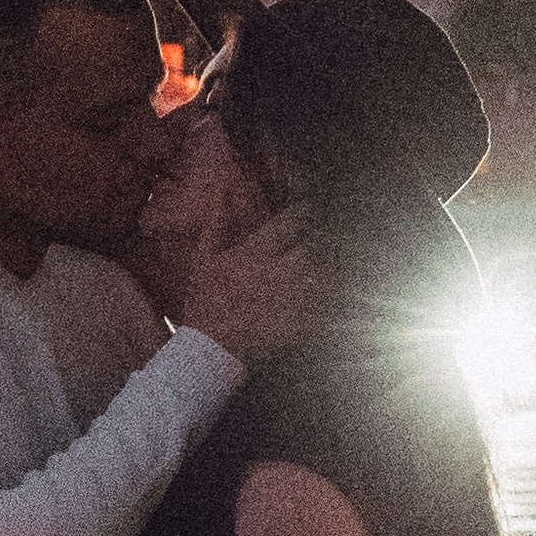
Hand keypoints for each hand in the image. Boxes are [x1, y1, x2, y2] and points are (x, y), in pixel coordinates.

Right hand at [178, 208, 317, 365]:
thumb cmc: (205, 300)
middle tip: (317, 248)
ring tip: (323, 277)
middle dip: (317, 246)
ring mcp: (291, 298)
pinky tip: (330, 308)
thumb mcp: (204, 259)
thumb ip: (217, 223)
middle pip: (313, 249)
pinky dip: (331, 308)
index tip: (307, 216)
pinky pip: (326, 311)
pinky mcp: (301, 324)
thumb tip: (223, 188)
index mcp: (256, 253)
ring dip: (325, 275)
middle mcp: (277, 271)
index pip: (292, 222)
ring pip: (324, 277)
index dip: (304, 215)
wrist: (208, 347)